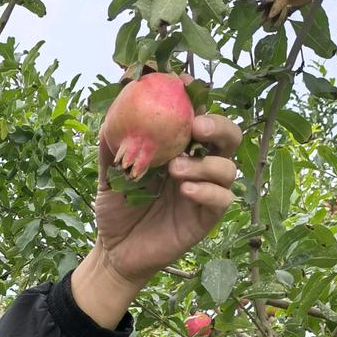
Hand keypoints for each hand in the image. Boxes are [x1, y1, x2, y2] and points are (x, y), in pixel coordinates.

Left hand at [93, 92, 242, 286]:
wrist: (115, 251)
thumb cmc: (116, 209)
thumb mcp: (108, 176)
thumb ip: (112, 147)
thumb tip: (112, 115)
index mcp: (179, 149)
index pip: (197, 117)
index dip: (197, 99)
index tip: (185, 85)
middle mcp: (198, 165)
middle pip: (226, 136)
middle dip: (218, 126)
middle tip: (196, 126)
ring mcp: (204, 191)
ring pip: (227, 167)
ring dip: (206, 164)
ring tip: (175, 170)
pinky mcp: (205, 217)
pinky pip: (221, 199)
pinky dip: (207, 191)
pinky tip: (186, 191)